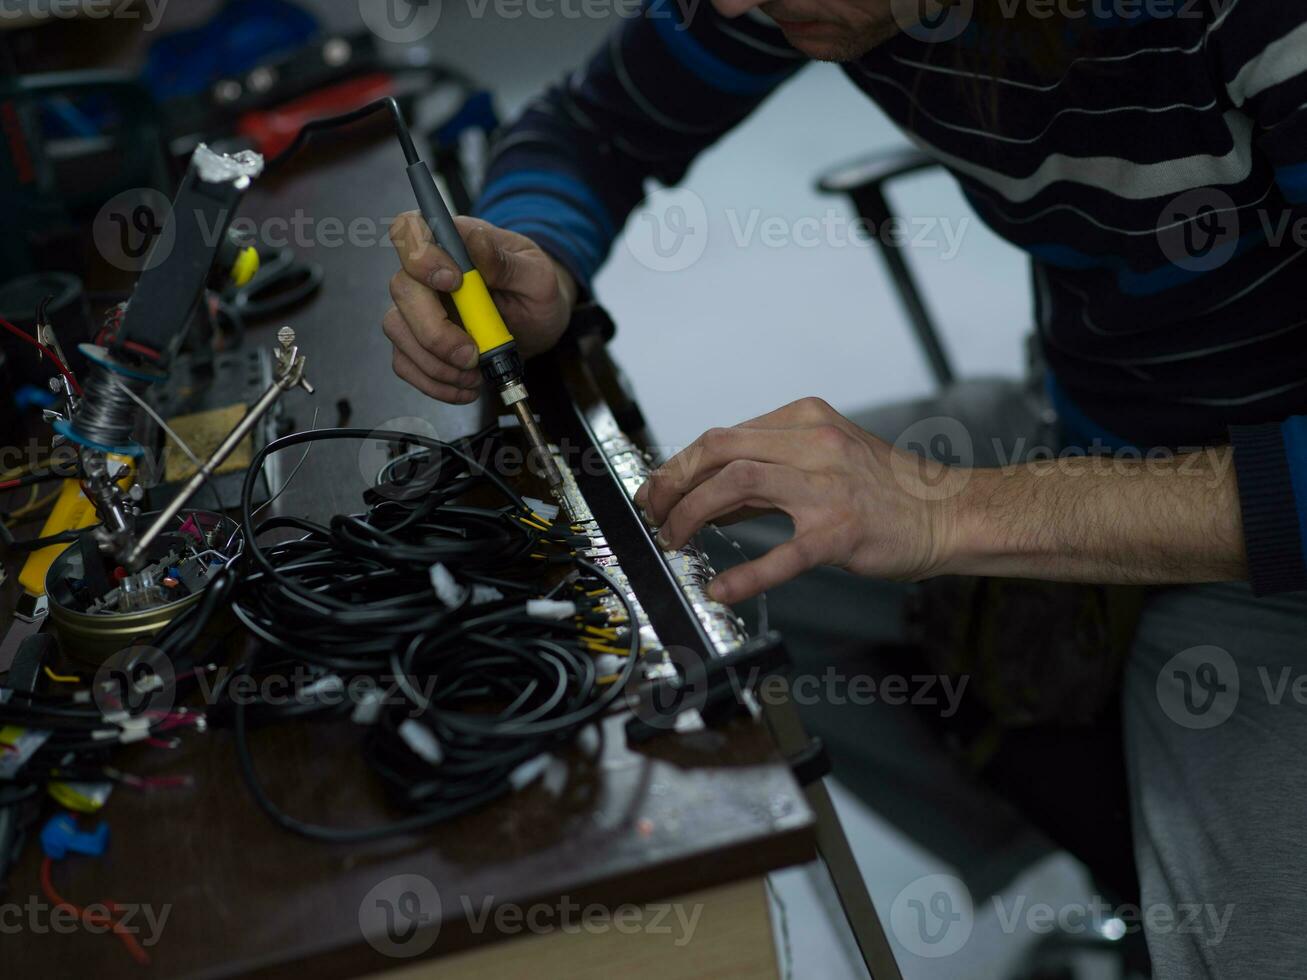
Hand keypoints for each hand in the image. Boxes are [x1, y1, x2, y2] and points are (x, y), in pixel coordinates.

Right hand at [384, 213, 577, 402]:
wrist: (538, 324)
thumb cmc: (536, 291)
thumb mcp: (537, 275)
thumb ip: (506, 261)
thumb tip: (476, 242)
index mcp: (454, 242)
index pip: (410, 228)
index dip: (421, 255)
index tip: (453, 283)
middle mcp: (427, 272)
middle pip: (402, 288)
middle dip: (434, 330)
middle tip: (471, 354)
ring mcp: (418, 307)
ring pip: (397, 329)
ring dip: (435, 363)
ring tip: (474, 374)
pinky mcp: (417, 341)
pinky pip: (406, 362)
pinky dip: (434, 382)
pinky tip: (464, 386)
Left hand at [633, 397, 966, 602]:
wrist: (951, 513)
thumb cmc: (890, 491)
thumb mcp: (827, 458)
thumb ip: (770, 470)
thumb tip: (710, 498)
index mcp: (807, 420)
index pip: (725, 435)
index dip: (680, 463)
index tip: (657, 488)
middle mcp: (814, 444)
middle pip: (720, 449)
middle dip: (674, 480)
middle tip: (654, 512)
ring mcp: (828, 487)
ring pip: (738, 483)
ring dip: (693, 512)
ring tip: (675, 540)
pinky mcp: (841, 532)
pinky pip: (783, 553)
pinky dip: (746, 574)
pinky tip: (723, 589)